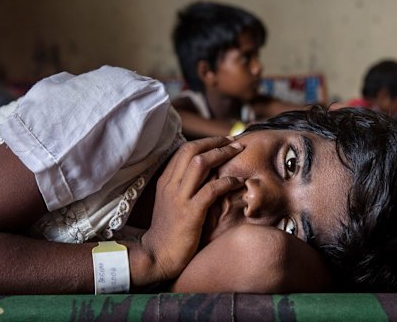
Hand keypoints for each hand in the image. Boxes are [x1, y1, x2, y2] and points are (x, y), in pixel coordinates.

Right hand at [141, 136, 243, 280]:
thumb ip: (183, 187)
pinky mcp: (190, 213)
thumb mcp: (171, 203)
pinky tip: (238, 182)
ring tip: (238, 153)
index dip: (206, 142)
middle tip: (234, 141)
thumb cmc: (169, 232)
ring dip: (222, 154)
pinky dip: (227, 182)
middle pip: (191, 150)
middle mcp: (171, 185)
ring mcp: (179, 198)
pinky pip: (211, 189)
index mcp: (166, 181)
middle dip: (215, 142)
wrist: (157, 256)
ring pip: (200, 163)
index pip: (184, 150)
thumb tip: (206, 175)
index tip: (223, 140)